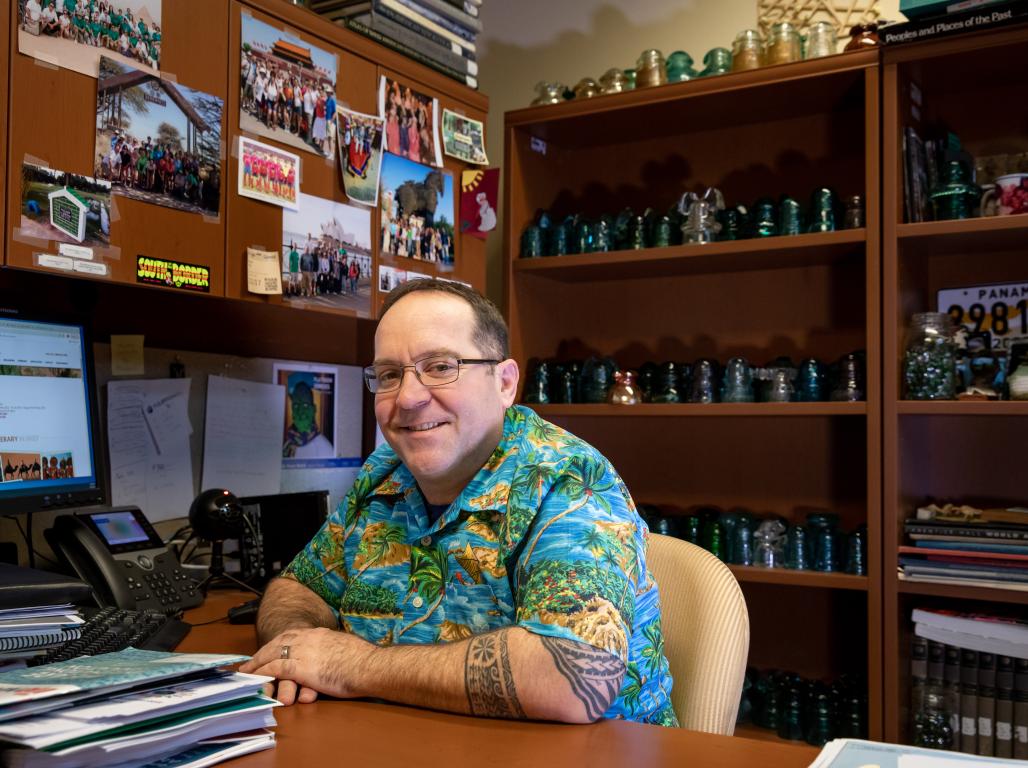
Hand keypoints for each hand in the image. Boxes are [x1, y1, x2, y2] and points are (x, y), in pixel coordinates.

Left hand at [239, 627, 374, 704]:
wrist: (369, 666)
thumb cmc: (365, 662)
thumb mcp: (346, 649)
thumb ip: (335, 650)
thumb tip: (334, 656)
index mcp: (321, 634)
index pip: (293, 635)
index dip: (278, 643)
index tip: (270, 650)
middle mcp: (309, 638)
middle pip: (279, 641)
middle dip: (263, 651)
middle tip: (250, 661)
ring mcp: (304, 651)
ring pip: (272, 653)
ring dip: (257, 662)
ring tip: (246, 671)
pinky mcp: (301, 667)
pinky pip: (274, 668)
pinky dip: (261, 672)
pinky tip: (254, 678)